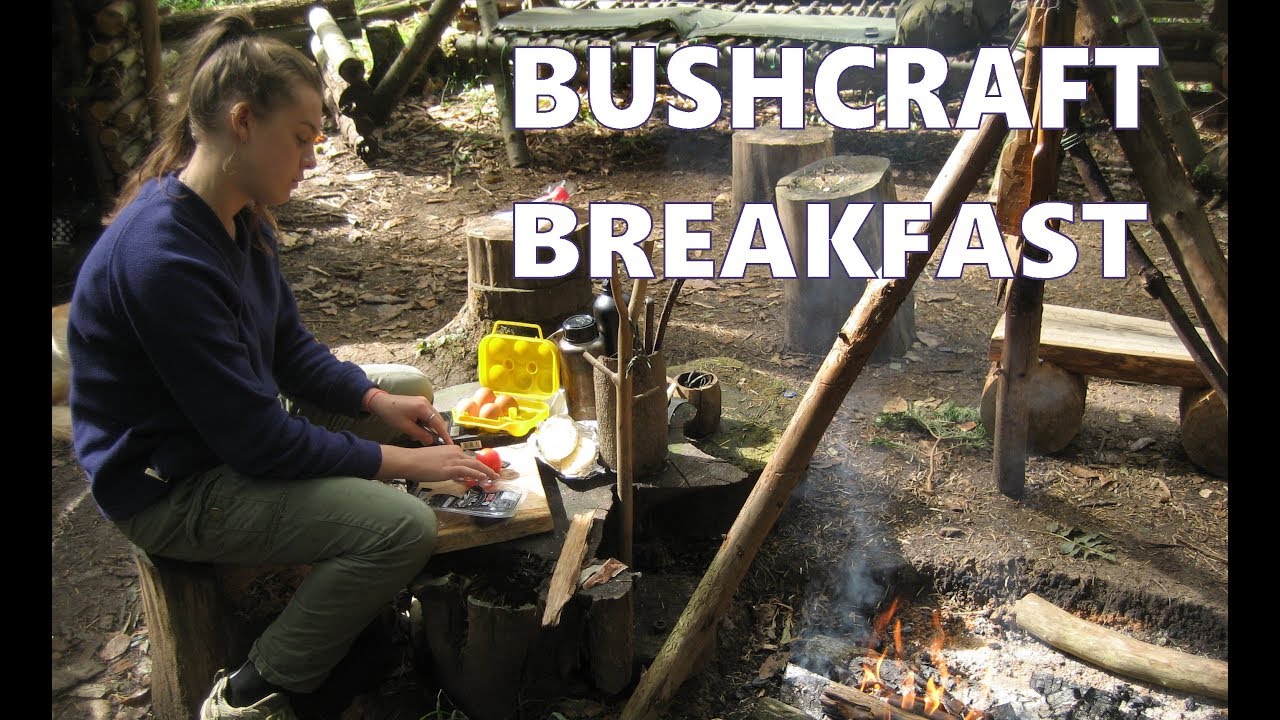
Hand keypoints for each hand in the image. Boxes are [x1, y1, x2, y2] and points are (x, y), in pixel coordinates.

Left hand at [368, 391, 452, 445]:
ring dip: (432, 428)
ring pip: (433, 418)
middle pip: (438, 420)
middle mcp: (427, 403)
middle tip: (441, 444)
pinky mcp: (420, 403)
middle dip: (440, 432)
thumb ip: (420, 435)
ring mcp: (424, 402)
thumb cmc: (391, 414)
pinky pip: (428, 415)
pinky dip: (427, 423)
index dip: (445, 435)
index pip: (438, 423)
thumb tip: (432, 441)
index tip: (450, 444)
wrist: (381, 402)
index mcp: (423, 408)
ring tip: (428, 438)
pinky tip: (422, 430)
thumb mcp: (406, 427)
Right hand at [376, 444, 499, 485]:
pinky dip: (477, 474)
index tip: (485, 470)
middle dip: (486, 467)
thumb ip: (447, 466)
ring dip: (486, 472)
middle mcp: (454, 452)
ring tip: (494, 477)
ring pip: (474, 465)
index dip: (478, 465)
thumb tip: (456, 474)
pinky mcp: (450, 468)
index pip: (468, 457)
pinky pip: (467, 471)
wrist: (409, 460)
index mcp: (451, 448)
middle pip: (474, 460)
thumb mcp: (435, 461)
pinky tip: (484, 478)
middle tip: (495, 474)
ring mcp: (453, 460)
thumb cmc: (418, 461)